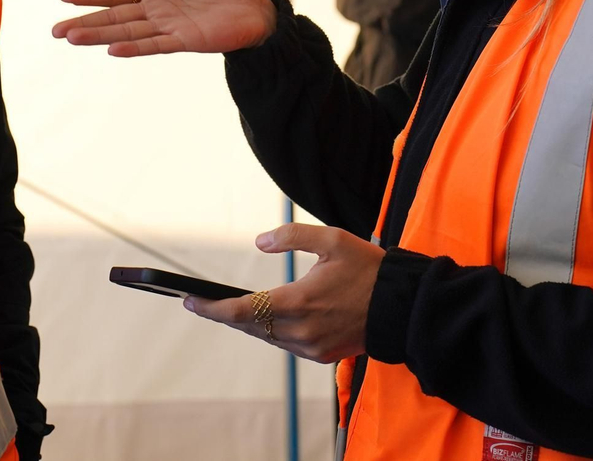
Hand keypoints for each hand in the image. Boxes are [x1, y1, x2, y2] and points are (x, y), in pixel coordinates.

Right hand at [52, 0, 277, 55]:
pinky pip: (154, 45)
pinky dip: (134, 48)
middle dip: (84, 22)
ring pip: (126, 32)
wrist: (256, 8)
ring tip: (72, 38)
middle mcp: (155, 10)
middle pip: (113, 17)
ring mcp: (167, 27)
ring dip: (100, 36)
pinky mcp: (184, 40)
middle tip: (56, 30)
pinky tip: (112, 50)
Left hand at [185, 224, 383, 362]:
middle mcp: (302, 330)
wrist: (401, 306)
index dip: (213, 307)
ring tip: (229, 308)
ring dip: (248, 323)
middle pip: (249, 325)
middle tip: (202, 302)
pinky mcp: (322, 355)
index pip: (244, 310)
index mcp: (300, 301)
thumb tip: (259, 242)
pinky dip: (272, 331)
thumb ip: (292, 236)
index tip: (191, 301)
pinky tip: (266, 318)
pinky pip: (286, 344)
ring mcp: (312, 347)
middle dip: (224, 314)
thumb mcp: (332, 239)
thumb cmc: (368, 268)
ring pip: (266, 337)